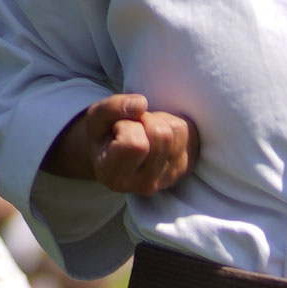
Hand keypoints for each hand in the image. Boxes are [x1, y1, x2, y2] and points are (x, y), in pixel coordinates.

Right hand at [46, 93, 195, 195]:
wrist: (115, 153)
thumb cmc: (103, 134)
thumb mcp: (95, 117)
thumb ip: (112, 108)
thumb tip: (141, 104)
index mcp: (113, 174)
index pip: (136, 145)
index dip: (129, 125)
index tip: (118, 128)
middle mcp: (142, 184)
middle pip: (161, 135)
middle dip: (146, 119)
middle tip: (133, 125)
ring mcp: (168, 179)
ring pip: (177, 130)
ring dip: (160, 120)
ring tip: (144, 129)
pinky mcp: (184, 169)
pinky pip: (190, 133)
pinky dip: (174, 125)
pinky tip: (157, 135)